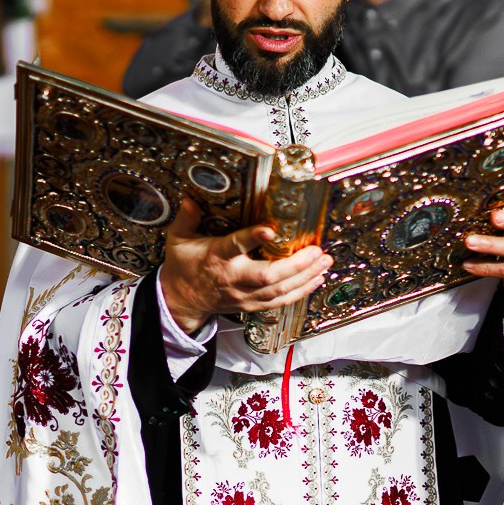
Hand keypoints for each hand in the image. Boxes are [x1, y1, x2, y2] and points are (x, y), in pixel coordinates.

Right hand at [157, 198, 331, 336]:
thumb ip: (186, 219)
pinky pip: (280, 301)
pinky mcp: (251, 305)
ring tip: (325, 262)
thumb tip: (190, 199)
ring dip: (305, 278)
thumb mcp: (178, 239)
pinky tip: (316, 280)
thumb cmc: (183, 266)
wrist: (182, 299)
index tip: (269, 229)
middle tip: (318, 251)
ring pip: (279, 291)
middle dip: (296, 265)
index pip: (234, 246)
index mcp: (216, 258)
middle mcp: (233, 279)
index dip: (251, 238)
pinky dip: (301, 292)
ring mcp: (244, 295)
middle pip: (267, 276)